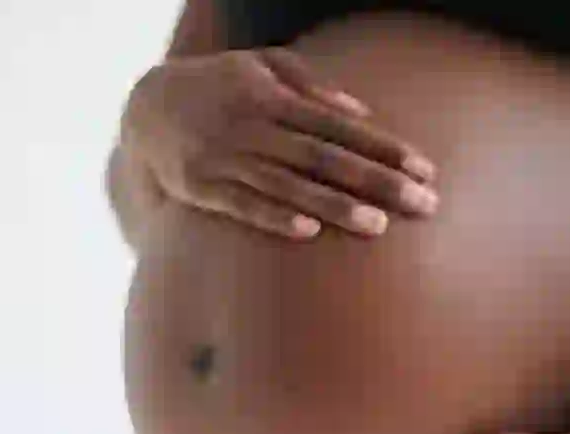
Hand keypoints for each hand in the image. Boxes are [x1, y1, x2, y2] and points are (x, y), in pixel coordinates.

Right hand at [120, 48, 437, 238]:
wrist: (145, 105)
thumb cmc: (218, 86)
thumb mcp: (260, 66)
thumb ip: (310, 85)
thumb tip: (360, 113)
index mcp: (274, 97)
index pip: (341, 127)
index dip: (384, 148)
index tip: (425, 169)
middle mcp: (253, 126)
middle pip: (325, 157)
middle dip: (377, 180)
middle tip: (424, 204)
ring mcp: (225, 158)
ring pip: (288, 184)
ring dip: (335, 205)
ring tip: (378, 226)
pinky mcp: (199, 187)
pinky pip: (241, 205)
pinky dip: (274, 217)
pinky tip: (308, 231)